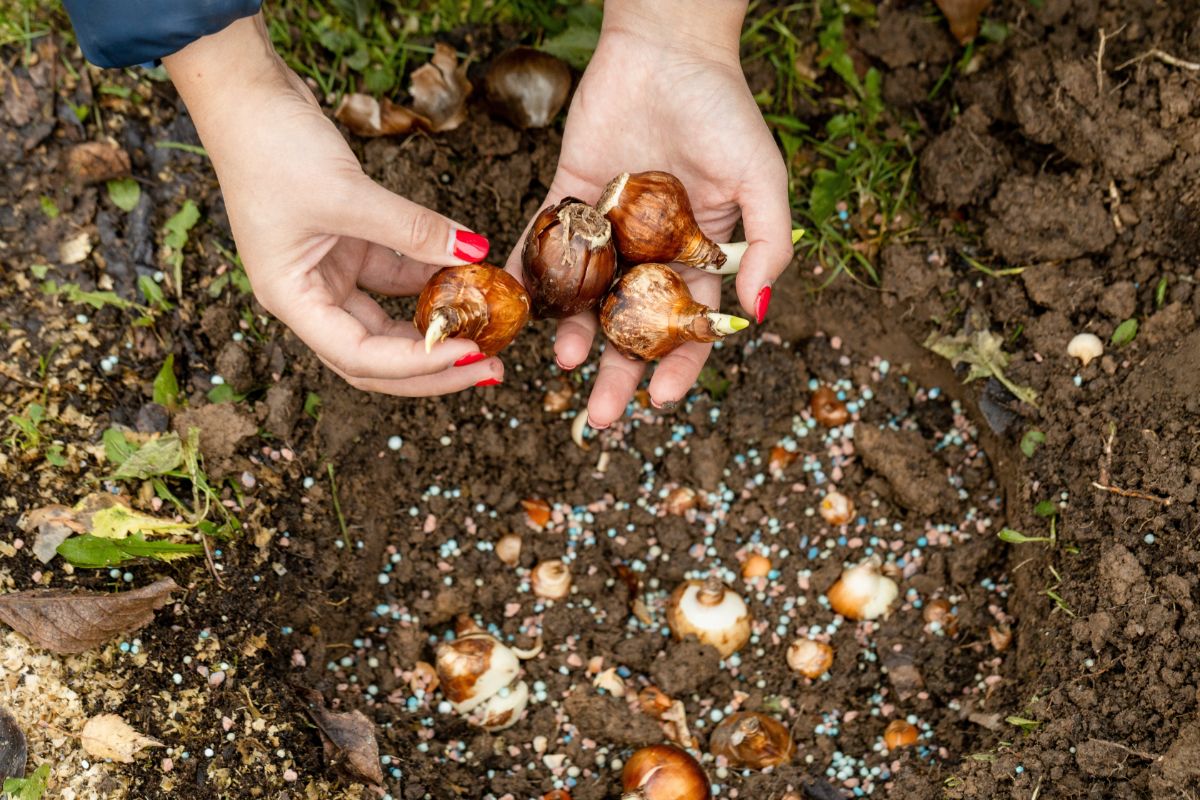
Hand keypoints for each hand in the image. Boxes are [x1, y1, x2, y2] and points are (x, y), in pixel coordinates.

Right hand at [164, 15, 502, 395]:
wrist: (245, 95)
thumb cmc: (272, 147)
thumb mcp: (348, 194)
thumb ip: (413, 229)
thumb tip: (475, 252)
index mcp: (291, 299)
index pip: (359, 357)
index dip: (417, 364)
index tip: (469, 352)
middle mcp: (308, 296)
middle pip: (377, 355)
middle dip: (434, 367)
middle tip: (492, 367)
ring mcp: (327, 272)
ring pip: (389, 320)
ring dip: (436, 326)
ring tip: (488, 330)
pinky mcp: (347, 245)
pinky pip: (394, 277)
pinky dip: (429, 278)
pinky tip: (467, 275)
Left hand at [507, 2, 792, 425]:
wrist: (668, 46)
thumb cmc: (724, 111)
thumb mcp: (763, 180)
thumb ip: (767, 246)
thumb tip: (754, 315)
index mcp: (700, 253)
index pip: (690, 324)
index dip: (679, 366)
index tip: (660, 402)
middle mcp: (652, 249)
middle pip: (633, 324)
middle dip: (618, 370)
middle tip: (599, 414)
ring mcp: (608, 225)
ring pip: (588, 294)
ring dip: (575, 332)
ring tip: (564, 360)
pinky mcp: (570, 194)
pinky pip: (546, 238)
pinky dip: (533, 270)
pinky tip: (522, 305)